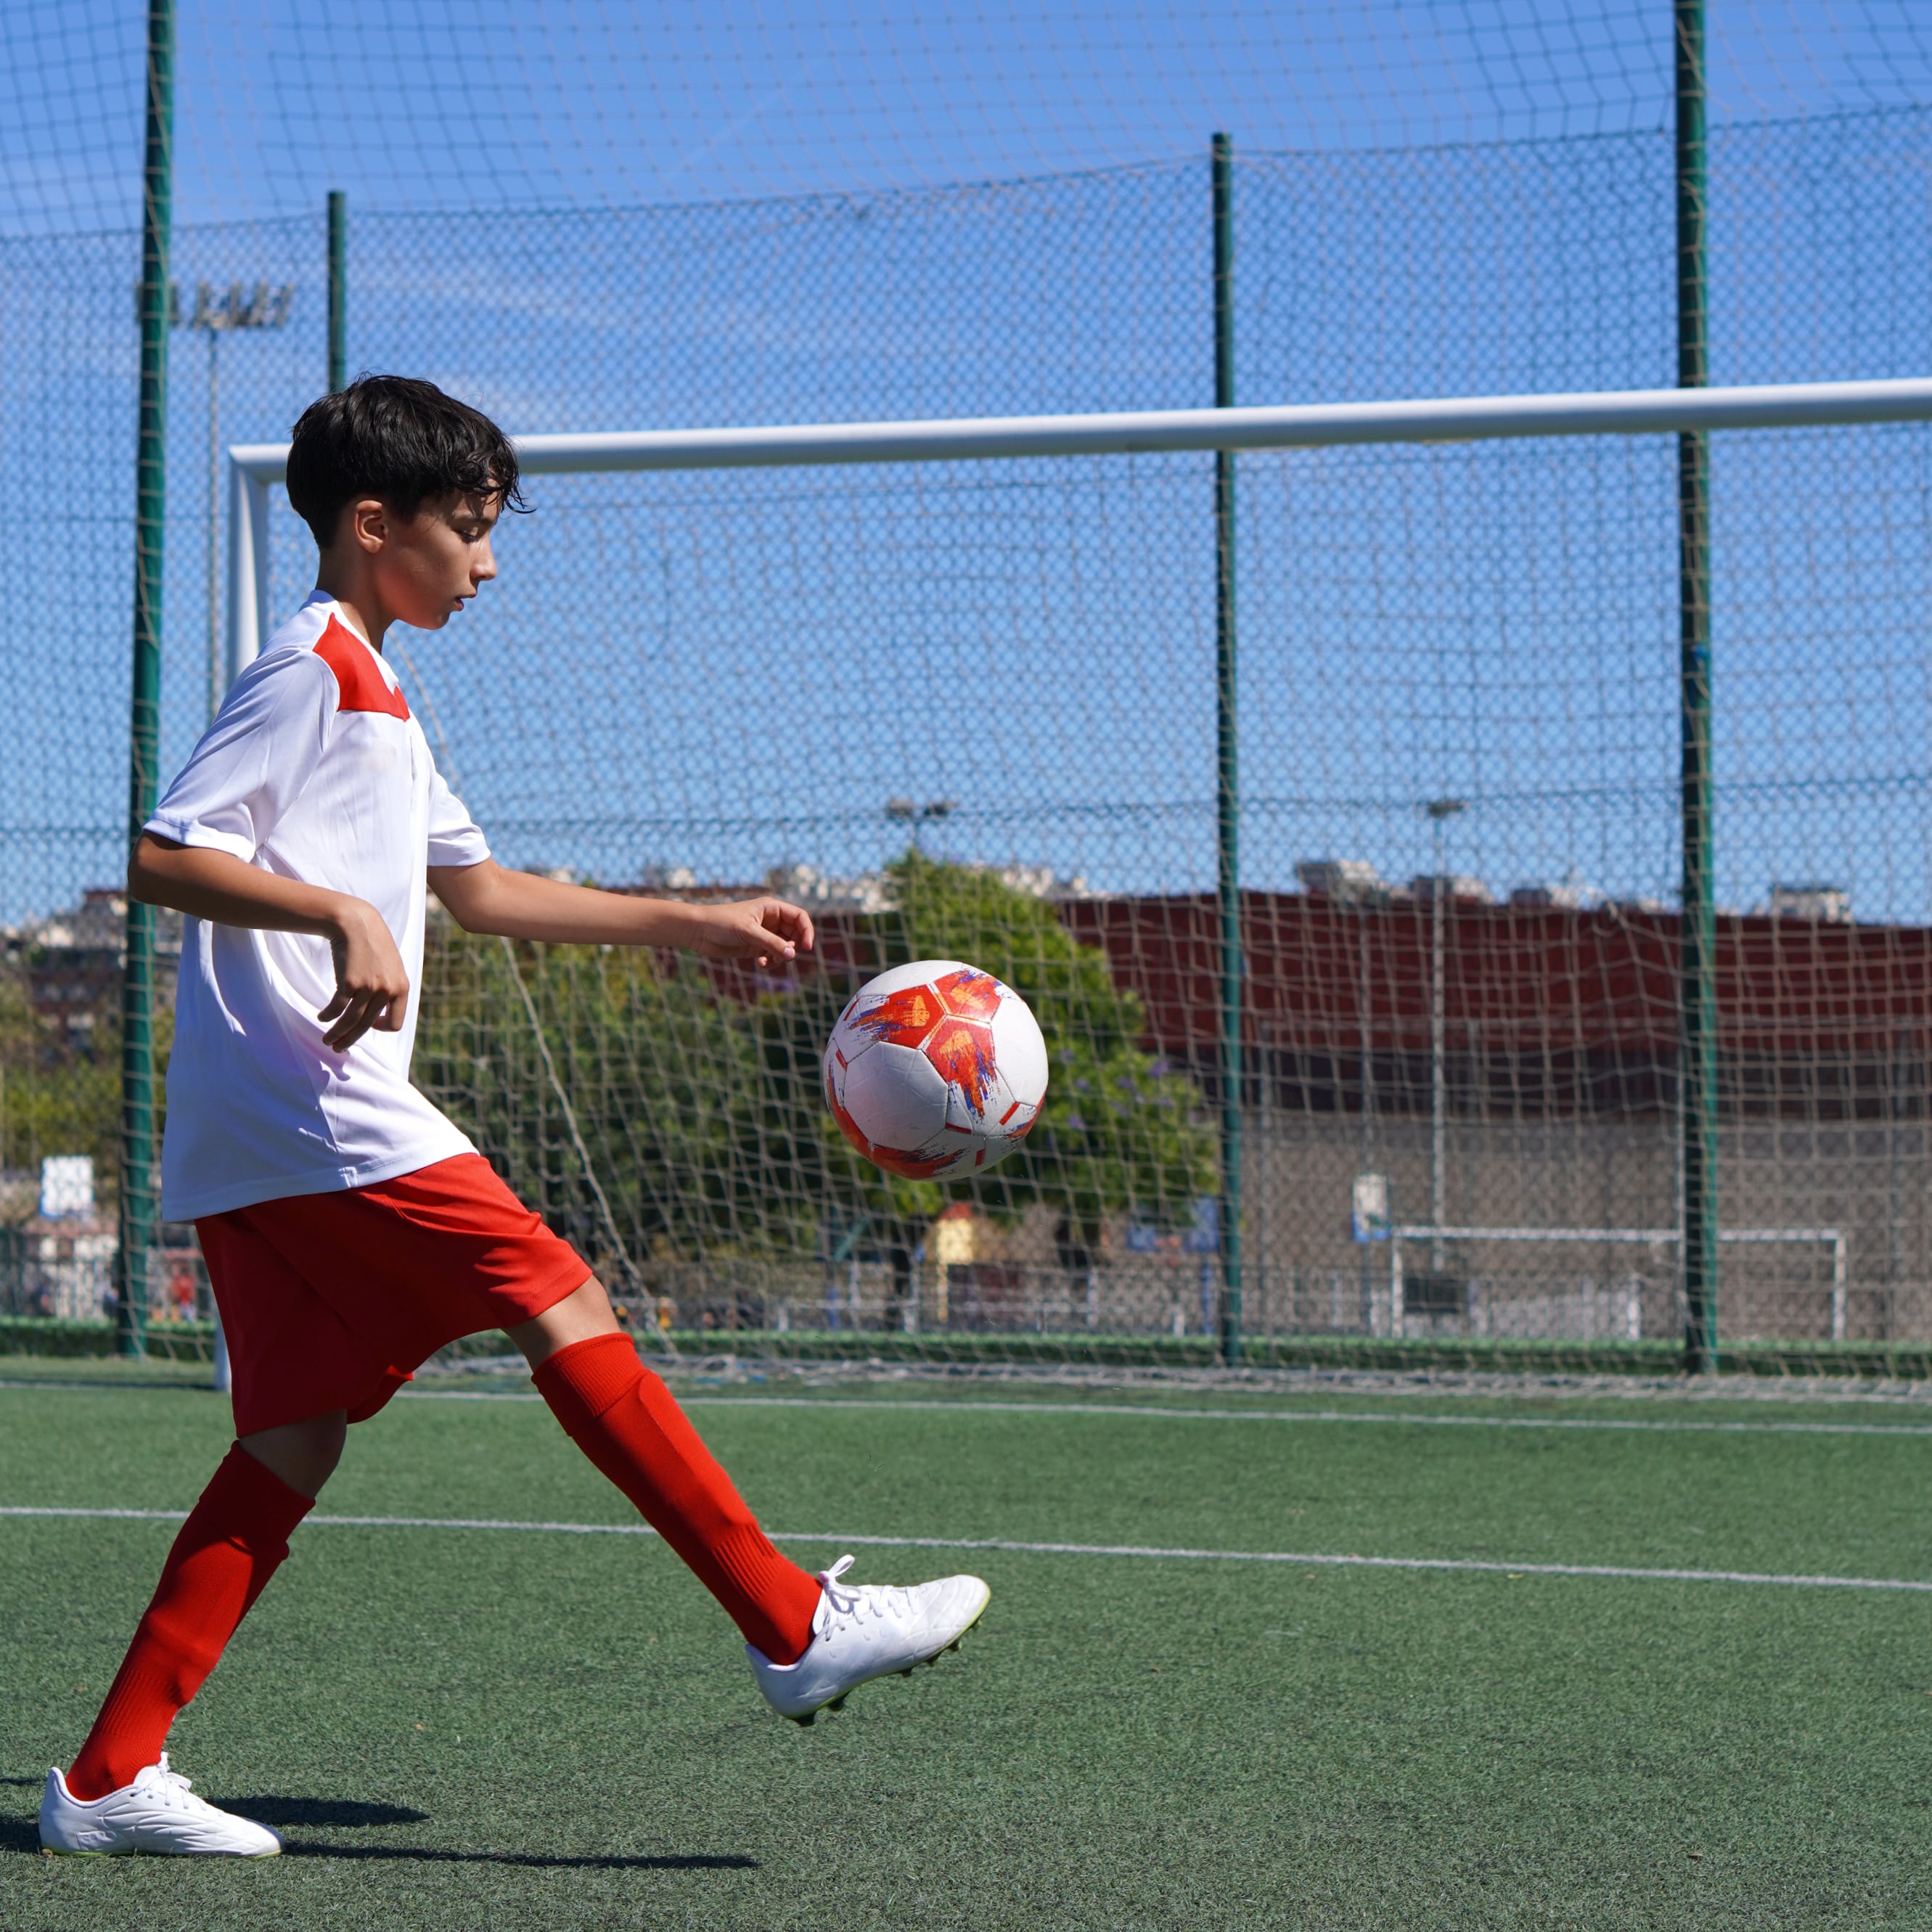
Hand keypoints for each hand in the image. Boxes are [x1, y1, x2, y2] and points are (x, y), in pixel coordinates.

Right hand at [317, 899, 411, 1049]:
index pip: (395, 1024)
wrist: (356, 923)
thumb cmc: (372, 946)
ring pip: (351, 1022)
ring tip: (327, 1039)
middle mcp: (388, 991)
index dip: (380, 1029)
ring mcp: (370, 988)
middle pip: (368, 1027)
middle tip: (339, 1048)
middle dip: (351, 1040)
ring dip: (337, 1034)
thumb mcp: (391, 968)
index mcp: (402, 989)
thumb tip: (378, 1017)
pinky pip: (337, 1009)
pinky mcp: (350, 983)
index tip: (368, 1026)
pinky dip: (328, 1016)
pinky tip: (322, 1017)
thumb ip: (389, 990)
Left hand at [691, 897, 815, 967]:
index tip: (807, 947)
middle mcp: (771, 920)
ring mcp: (764, 934)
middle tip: (781, 956)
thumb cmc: (722, 923)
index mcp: (772, 908)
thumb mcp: (749, 931)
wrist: (699, 931)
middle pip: (795, 935)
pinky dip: (771, 962)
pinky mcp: (756, 947)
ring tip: (767, 961)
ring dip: (781, 957)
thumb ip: (771, 943)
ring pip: (785, 948)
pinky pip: (773, 956)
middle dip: (792, 947)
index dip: (807, 931)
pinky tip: (760, 964)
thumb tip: (792, 955)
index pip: (799, 917)